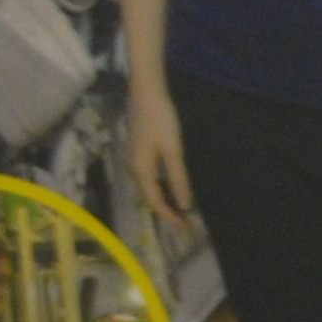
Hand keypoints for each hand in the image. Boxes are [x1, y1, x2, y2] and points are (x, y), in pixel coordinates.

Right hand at [124, 86, 198, 232]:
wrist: (146, 93)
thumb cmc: (161, 120)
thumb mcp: (173, 150)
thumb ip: (178, 178)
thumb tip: (184, 204)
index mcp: (141, 171)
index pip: (155, 203)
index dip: (170, 217)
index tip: (186, 228)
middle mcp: (134, 169)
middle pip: (150, 198)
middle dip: (167, 212)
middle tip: (187, 223)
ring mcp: (134, 161)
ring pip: (149, 189)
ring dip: (164, 201)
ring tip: (182, 210)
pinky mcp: (139, 153)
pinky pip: (149, 178)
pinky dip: (161, 188)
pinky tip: (172, 187)